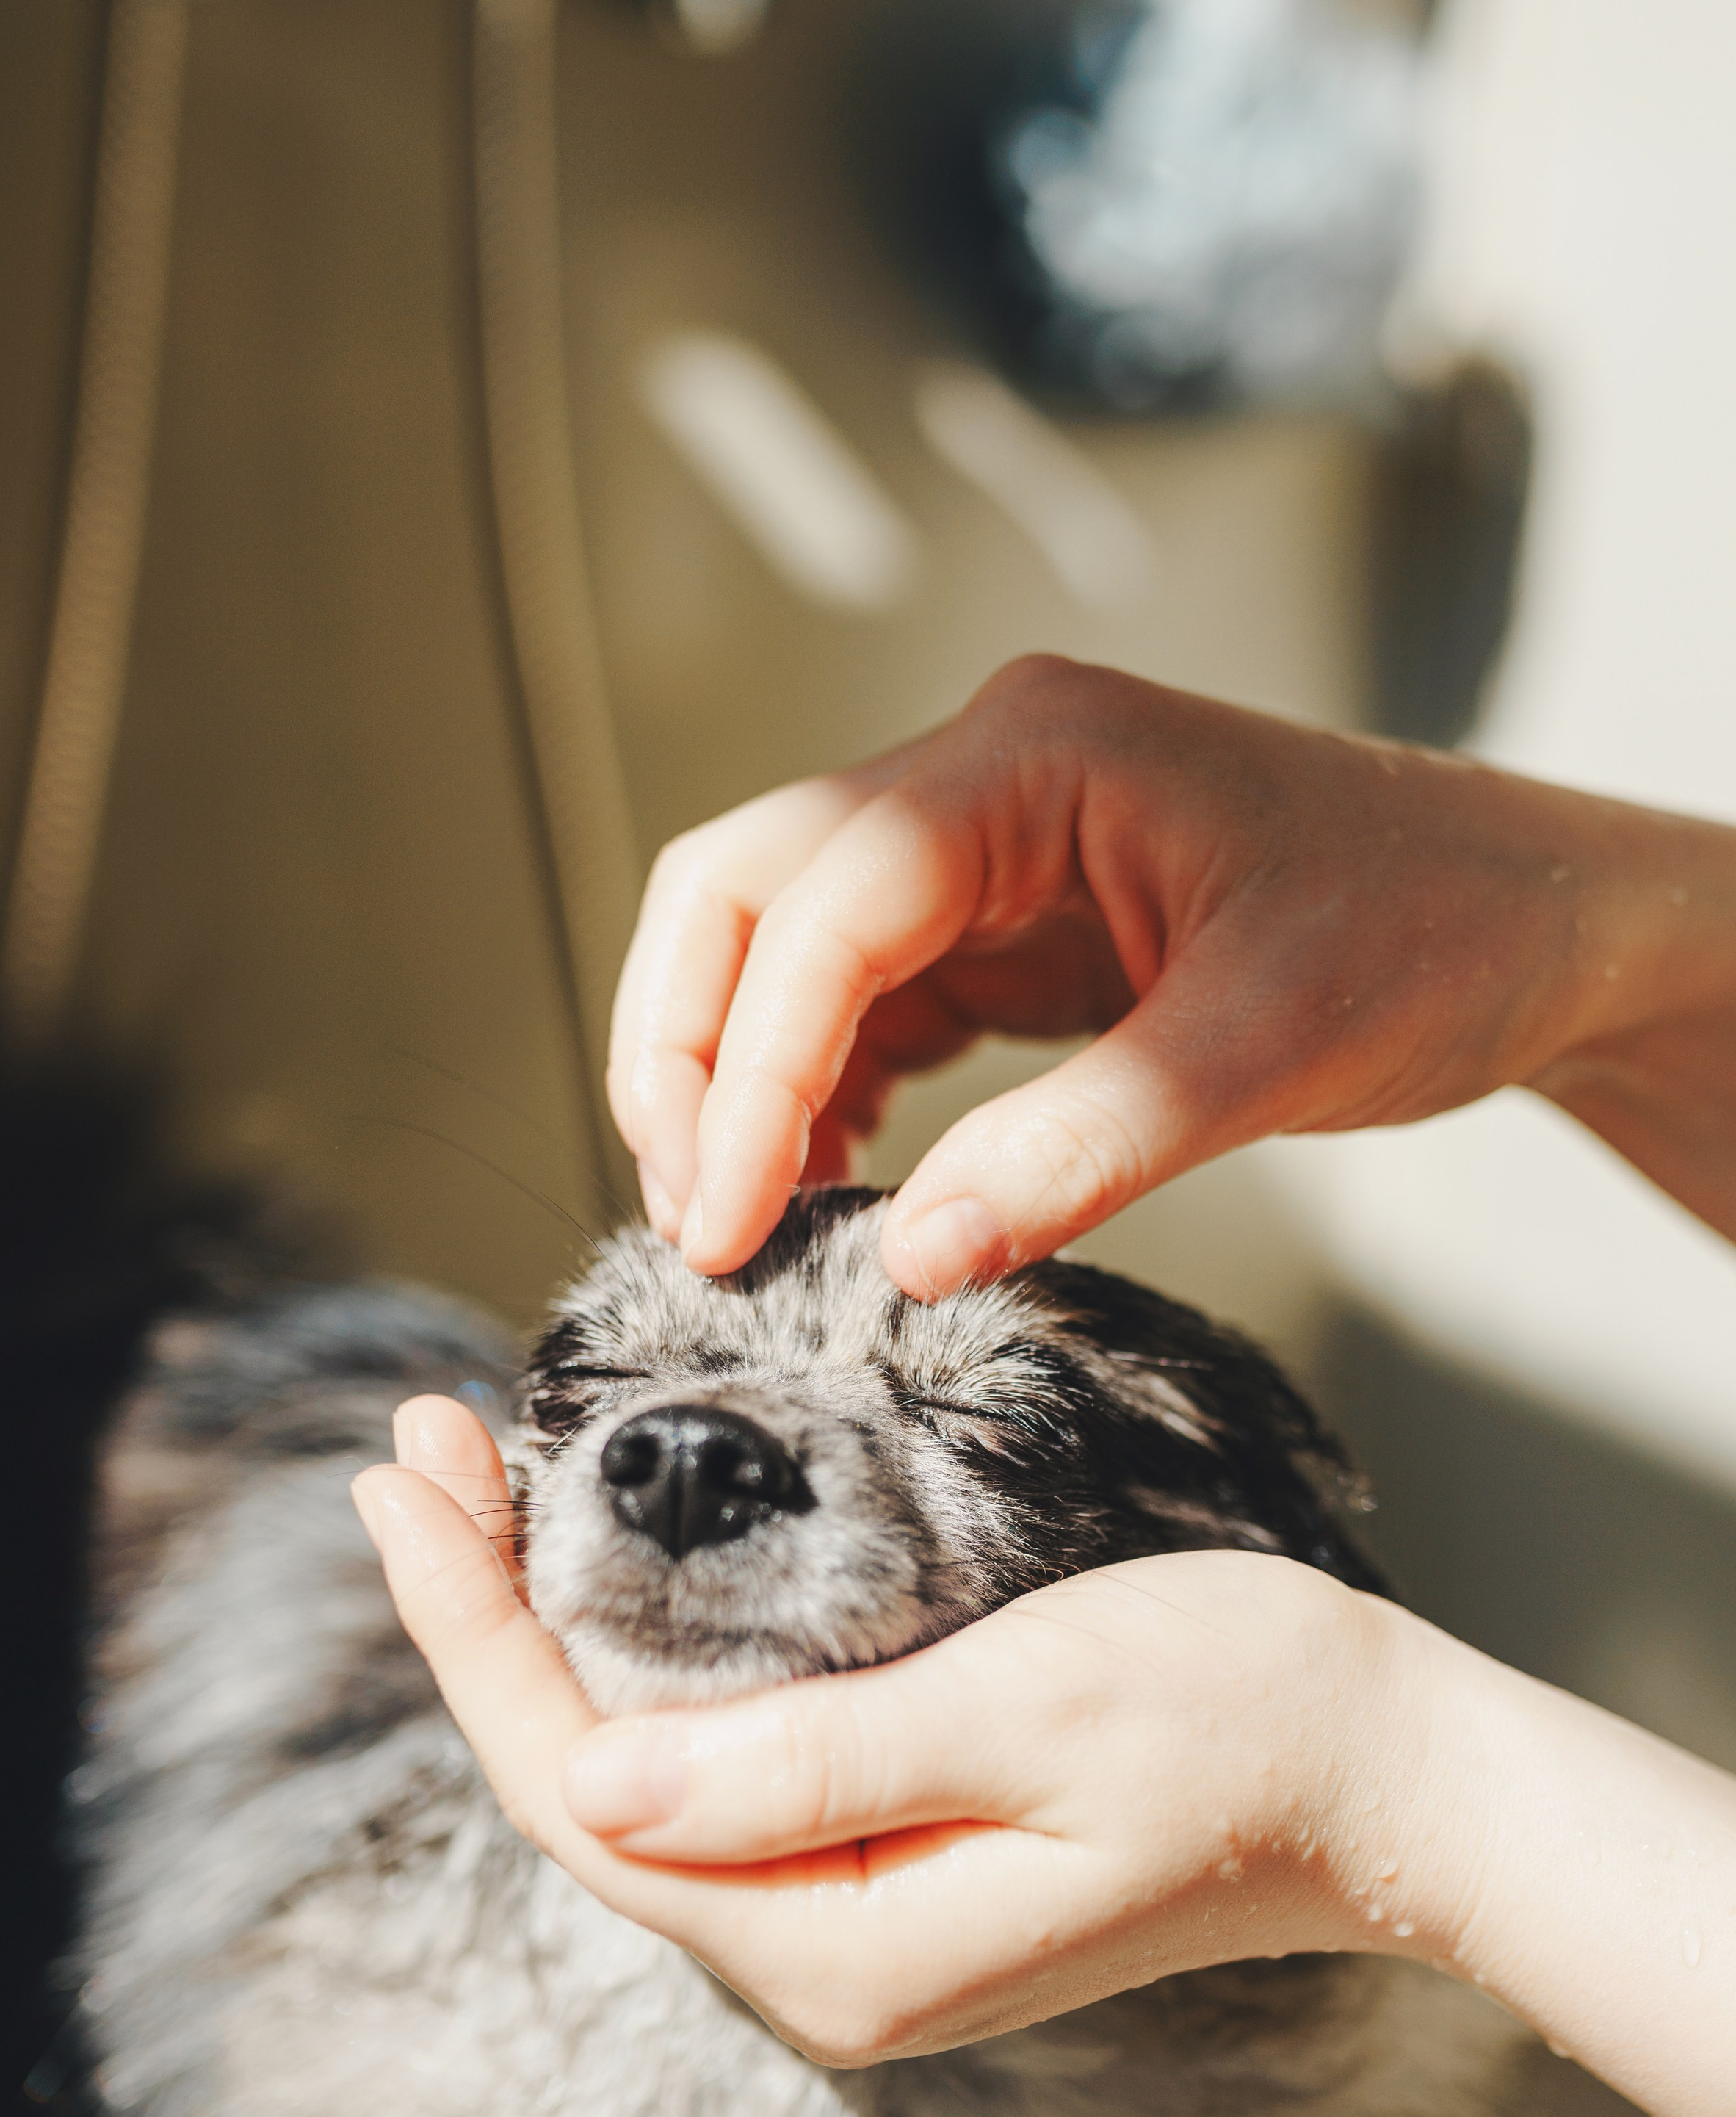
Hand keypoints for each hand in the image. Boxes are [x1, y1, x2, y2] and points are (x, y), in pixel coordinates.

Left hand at [355, 1396, 1735, 2116]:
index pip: (580, 1793)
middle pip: (584, 1789)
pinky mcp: (883, 1875)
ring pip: (638, 1780)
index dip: (469, 1635)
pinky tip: (599, 1584)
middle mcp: (821, 1968)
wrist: (1391, 1780)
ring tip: (472, 1492)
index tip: (402, 1481)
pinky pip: (711, 1778)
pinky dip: (637, 1666)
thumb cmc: (1241, 1724)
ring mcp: (851, 1929)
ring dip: (545, 1635)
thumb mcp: (1024, 1715)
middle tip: (411, 1452)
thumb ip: (805, 1766)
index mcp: (839, 1952)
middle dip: (481, 1620)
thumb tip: (592, 1782)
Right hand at [607, 658, 1735, 1291]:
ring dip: (732, 1080)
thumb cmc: (1431, 934)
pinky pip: (856, 999)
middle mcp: (983, 777)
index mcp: (1039, 756)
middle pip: (744, 890)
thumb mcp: (1267, 1047)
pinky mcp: (998, 920)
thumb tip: (912, 1262)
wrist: (1528, 918)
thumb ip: (1080, 1152)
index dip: (746, 1068)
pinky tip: (822, 1190)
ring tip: (740, 1227)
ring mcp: (982, 845)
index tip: (721, 1219)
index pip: (825, 901)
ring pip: (776, 946)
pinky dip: (811, 1094)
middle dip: (686, 1055)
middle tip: (690, 1222)